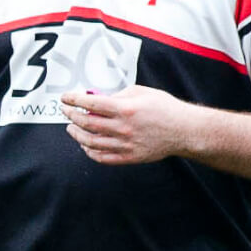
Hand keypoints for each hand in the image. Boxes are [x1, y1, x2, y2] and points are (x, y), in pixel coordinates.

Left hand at [61, 85, 198, 165]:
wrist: (185, 130)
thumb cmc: (165, 108)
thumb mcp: (141, 92)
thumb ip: (118, 95)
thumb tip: (97, 98)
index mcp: (125, 109)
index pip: (90, 104)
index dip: (73, 100)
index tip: (65, 98)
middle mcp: (123, 128)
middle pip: (86, 122)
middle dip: (71, 115)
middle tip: (66, 111)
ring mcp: (125, 144)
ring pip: (90, 142)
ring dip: (76, 134)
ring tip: (71, 128)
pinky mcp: (130, 157)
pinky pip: (102, 157)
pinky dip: (89, 152)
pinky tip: (85, 145)